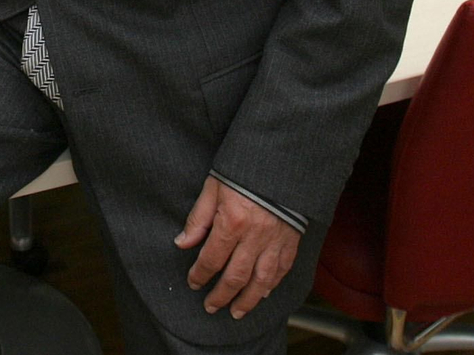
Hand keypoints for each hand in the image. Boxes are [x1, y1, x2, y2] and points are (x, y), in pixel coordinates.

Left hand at [174, 176, 299, 319]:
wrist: (280, 161)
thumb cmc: (243, 171)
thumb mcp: (213, 188)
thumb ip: (198, 219)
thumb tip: (182, 242)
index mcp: (233, 222)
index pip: (212, 258)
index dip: (200, 274)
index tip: (193, 282)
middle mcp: (255, 236)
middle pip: (236, 276)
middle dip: (221, 295)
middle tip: (210, 306)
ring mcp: (276, 240)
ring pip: (261, 280)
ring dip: (248, 300)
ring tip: (236, 312)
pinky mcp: (291, 240)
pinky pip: (282, 270)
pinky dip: (272, 285)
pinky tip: (263, 294)